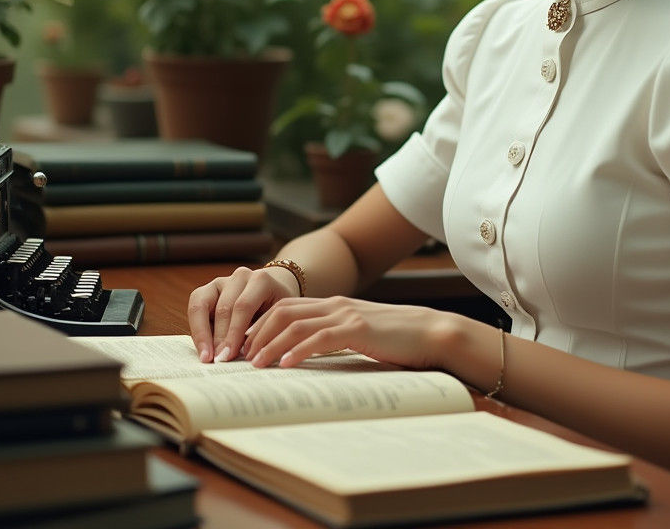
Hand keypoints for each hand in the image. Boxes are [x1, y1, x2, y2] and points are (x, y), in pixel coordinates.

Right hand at [187, 264, 300, 362]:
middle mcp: (240, 277)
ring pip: (203, 305)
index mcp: (261, 280)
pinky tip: (202, 348)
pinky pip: (195, 308)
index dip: (234, 332)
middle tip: (219, 360)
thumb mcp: (278, 319)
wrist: (273, 294)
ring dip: (203, 334)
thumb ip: (265, 331)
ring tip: (206, 357)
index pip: (243, 306)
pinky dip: (197, 329)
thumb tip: (250, 357)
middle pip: (224, 308)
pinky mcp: (207, 290)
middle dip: (220, 337)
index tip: (229, 355)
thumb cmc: (277, 311)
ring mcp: (221, 282)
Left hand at [242, 295, 459, 370]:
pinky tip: (286, 364)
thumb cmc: (396, 339)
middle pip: (282, 311)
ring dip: (270, 344)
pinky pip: (321, 338)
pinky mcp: (358, 329)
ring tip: (254, 365)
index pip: (285, 308)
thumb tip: (305, 357)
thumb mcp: (359, 334)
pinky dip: (299, 350)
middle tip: (239, 358)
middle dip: (256, 333)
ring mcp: (346, 315)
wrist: (430, 332)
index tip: (243, 347)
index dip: (260, 325)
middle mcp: (335, 305)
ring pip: (295, 324)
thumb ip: (335, 338)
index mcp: (334, 305)